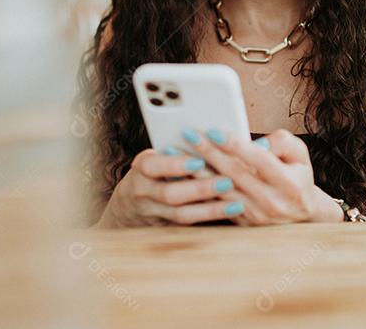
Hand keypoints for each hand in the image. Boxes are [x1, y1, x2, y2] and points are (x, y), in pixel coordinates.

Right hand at [95, 146, 246, 227]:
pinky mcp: (166, 228)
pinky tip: (230, 214)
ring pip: (182, 215)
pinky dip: (210, 219)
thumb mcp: (156, 158)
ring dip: (211, 210)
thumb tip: (216, 137)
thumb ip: (180, 151)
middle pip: (170, 194)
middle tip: (227, 182)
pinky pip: (189, 226)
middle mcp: (144, 192)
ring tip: (237, 204)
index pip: (153, 165)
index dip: (175, 164)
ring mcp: (154, 213)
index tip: (199, 161)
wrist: (128, 207)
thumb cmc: (153, 173)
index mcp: (142, 168)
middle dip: (200, 189)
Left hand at [181, 128, 344, 224]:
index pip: (257, 159)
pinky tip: (182, 174)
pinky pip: (216, 204)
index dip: (234, 144)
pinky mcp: (244, 223)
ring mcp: (256, 215)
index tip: (212, 130)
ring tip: (178, 154)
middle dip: (208, 152)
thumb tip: (257, 142)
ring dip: (197, 171)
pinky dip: (198, 189)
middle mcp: (272, 202)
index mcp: (288, 183)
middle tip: (188, 134)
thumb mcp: (299, 155)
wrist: (302, 213)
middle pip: (234, 173)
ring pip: (220, 191)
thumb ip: (282, 142)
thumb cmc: (297, 175)